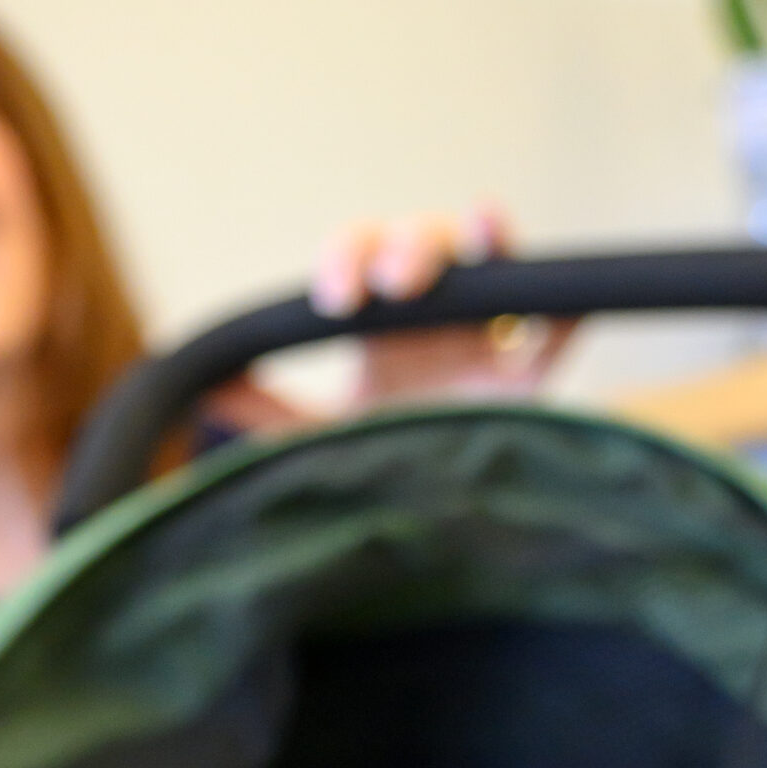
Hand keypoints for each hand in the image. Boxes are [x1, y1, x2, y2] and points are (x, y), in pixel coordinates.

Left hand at [201, 203, 574, 437]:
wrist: (420, 533)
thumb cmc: (370, 471)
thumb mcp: (314, 442)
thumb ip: (265, 412)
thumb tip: (201, 384)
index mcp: (377, 325)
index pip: (362, 255)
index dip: (350, 256)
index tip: (336, 299)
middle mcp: (431, 321)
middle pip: (427, 244)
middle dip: (411, 247)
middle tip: (396, 285)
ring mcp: (485, 345)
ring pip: (493, 264)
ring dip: (484, 241)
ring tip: (478, 234)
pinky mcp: (531, 382)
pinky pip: (557, 328)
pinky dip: (564, 307)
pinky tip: (561, 300)